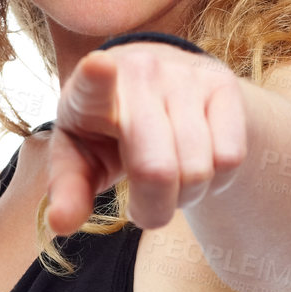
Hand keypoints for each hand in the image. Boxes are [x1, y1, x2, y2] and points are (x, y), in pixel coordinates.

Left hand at [44, 41, 247, 235]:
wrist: (158, 84)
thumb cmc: (105, 132)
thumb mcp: (79, 159)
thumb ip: (68, 192)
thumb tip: (60, 224)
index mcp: (89, 91)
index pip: (94, 82)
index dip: (97, 77)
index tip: (99, 66)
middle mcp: (140, 73)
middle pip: (157, 170)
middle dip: (153, 209)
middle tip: (141, 209)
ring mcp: (185, 76)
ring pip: (199, 170)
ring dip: (185, 197)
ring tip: (169, 182)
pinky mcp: (223, 83)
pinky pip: (230, 159)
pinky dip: (215, 181)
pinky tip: (196, 164)